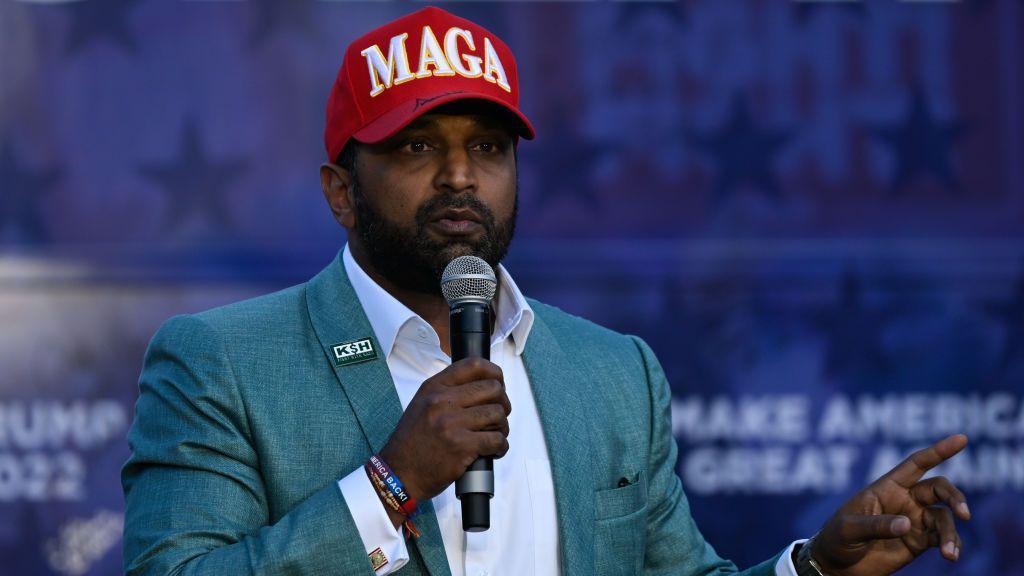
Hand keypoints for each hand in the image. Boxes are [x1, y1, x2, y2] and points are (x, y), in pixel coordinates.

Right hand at [378, 357, 510, 502]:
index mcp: (434, 387)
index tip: (499, 382)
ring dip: (502, 427)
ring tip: (494, 435)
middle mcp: (442, 401)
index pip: (473, 365)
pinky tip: (493, 451)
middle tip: (497, 416)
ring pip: (498, 414)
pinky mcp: (461, 446)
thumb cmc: (413, 441)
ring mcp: (451, 423)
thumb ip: (447, 392)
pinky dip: (501, 446)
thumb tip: (483, 385)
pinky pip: (496, 440)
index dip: (494, 372)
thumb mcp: (422, 404)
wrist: (399, 473)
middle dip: (502, 403)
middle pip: (493, 389)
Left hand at [808, 434, 970, 575]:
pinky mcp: (920, 541)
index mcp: (887, 487)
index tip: (961, 438)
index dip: (938, 451)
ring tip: (949, 552)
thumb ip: (876, 525)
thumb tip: (908, 524)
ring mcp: (914, 521)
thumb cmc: (837, 538)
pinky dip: (952, 545)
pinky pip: (943, 538)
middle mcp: (905, 500)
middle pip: (939, 489)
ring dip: (951, 532)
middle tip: (964, 513)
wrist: (837, 565)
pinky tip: (951, 555)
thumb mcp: (849, 529)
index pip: (916, 464)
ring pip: (944, 517)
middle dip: (954, 497)